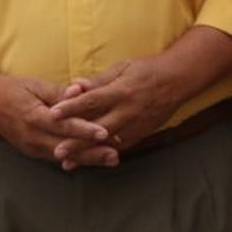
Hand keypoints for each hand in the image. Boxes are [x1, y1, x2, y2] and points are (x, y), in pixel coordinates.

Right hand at [0, 74, 112, 163]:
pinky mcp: (33, 152)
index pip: (63, 125)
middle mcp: (32, 137)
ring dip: (88, 159)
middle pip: (67, 147)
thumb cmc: (13, 89)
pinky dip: (76, 159)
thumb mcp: (35, 85)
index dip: (84, 130)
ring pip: (64, 156)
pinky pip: (58, 157)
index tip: (104, 132)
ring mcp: (31, 147)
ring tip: (111, 159)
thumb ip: (58, 92)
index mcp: (32, 117)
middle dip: (92, 152)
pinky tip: (93, 160)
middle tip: (116, 154)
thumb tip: (79, 91)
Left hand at [49, 57, 183, 168]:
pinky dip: (105, 153)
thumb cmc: (146, 69)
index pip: (92, 100)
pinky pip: (121, 146)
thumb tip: (74, 86)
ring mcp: (137, 124)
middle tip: (57, 151)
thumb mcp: (121, 68)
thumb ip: (97, 80)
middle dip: (77, 141)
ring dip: (88, 153)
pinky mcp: (143, 133)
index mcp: (121, 90)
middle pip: (98, 128)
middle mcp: (128, 110)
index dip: (71, 108)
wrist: (178, 79)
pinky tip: (90, 160)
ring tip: (69, 163)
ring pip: (108, 143)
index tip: (52, 115)